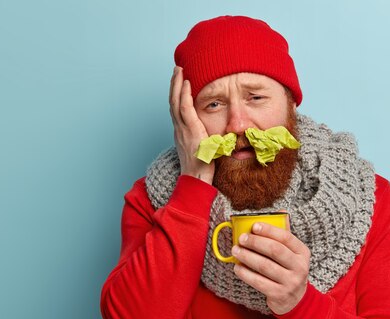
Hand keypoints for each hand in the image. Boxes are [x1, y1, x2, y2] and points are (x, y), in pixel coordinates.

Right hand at [169, 66, 213, 183]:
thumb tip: (216, 134)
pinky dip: (184, 95)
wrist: (196, 179)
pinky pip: (185, 109)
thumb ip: (206, 138)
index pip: (177, 108)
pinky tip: (187, 83)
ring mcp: (182, 129)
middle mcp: (179, 128)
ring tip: (180, 70)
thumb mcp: (203, 148)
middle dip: (175, 84)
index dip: (177, 94)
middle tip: (177, 68)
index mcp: (181, 132)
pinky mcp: (189, 130)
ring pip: (176, 102)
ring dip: (177, 84)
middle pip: (173, 101)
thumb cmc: (202, 167)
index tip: (180, 81)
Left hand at [231, 222, 310, 314]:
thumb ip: (283, 235)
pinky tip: (237, 267)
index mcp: (302, 253)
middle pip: (275, 250)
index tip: (253, 226)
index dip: (269, 230)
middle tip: (241, 238)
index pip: (286, 237)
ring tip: (236, 251)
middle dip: (255, 242)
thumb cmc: (288, 269)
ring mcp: (290, 282)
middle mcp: (300, 267)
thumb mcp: (292, 253)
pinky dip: (245, 273)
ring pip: (264, 266)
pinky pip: (258, 282)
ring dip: (247, 256)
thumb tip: (278, 211)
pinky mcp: (279, 294)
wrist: (295, 299)